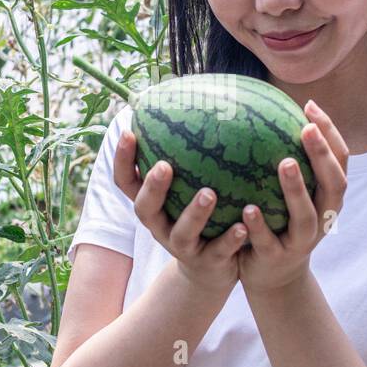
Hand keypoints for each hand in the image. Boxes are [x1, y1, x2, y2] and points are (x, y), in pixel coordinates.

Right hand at [113, 128, 248, 295]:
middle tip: (165, 165)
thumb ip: (190, 153)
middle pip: (145, 208)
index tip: (128, 132)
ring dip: (194, 213)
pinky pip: (218, 251)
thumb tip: (198, 97)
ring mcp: (183, 247)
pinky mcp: (208, 263)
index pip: (126, 181)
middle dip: (152, 187)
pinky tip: (244, 226)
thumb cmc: (202, 214)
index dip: (122, 160)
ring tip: (209, 193)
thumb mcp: (189, 185)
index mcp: (153, 204)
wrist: (212, 270)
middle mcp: (160, 226)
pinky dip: (230, 239)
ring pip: (181, 233)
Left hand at [236, 99, 348, 293]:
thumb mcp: (289, 194)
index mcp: (328, 197)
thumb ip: (286, 161)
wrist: (274, 278)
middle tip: (306, 128)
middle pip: (334, 184)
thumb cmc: (279, 223)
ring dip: (297, 189)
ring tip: (284, 163)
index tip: (310, 106)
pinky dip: (260, 226)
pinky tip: (248, 208)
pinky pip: (270, 241)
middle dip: (322, 156)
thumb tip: (262, 111)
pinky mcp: (278, 258)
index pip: (340, 159)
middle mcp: (323, 218)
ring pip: (306, 216)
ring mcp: (302, 241)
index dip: (330, 133)